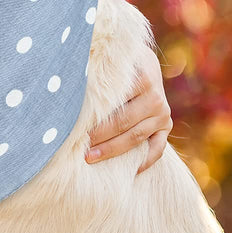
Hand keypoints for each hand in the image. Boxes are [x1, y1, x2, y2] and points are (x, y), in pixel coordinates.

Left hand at [86, 47, 172, 172]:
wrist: (144, 62)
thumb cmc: (117, 63)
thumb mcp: (109, 60)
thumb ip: (96, 69)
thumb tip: (66, 80)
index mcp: (142, 79)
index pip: (115, 102)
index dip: (95, 115)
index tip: (74, 125)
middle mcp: (156, 98)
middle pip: (124, 123)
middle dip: (100, 137)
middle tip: (80, 148)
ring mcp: (163, 114)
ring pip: (137, 137)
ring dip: (113, 150)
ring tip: (91, 158)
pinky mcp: (166, 125)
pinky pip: (158, 148)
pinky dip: (145, 161)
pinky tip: (130, 171)